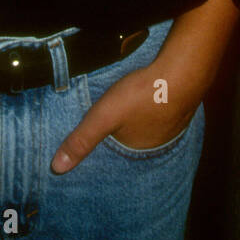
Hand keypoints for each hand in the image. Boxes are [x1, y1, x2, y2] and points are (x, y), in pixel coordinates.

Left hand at [50, 61, 198, 172]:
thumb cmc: (142, 95)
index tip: (100, 132)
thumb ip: (81, 139)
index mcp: (138, 151)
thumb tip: (56, 167)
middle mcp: (158, 144)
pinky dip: (154, 105)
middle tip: (114, 116)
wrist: (182, 72)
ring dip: (140, 116)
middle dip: (123, 130)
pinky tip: (149, 94)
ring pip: (148, 123)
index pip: (115, 153)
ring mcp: (173, 126)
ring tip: (129, 105)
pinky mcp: (180, 106)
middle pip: (132, 138)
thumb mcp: (103, 116)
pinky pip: (162, 109)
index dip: (106, 142)